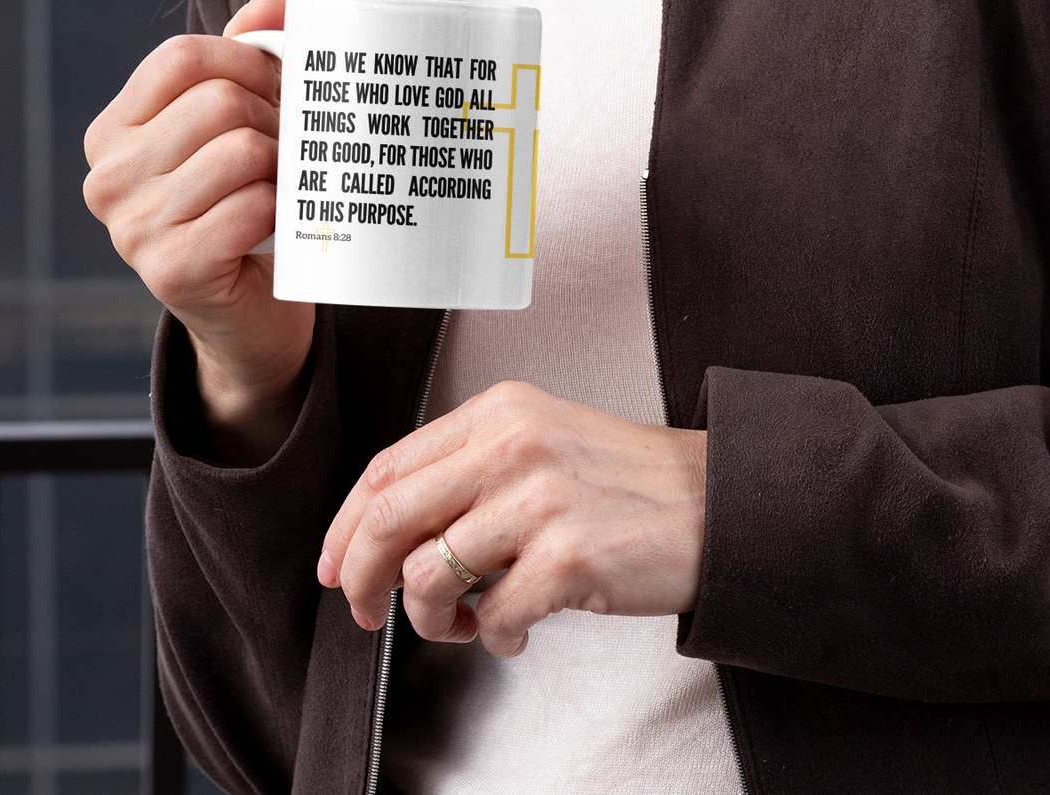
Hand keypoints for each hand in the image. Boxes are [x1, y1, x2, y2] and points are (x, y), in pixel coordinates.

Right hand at [83, 0, 314, 461]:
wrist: (252, 314)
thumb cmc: (245, 203)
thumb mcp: (242, 122)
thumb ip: (250, 55)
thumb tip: (273, 0)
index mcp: (114, 131)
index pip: (182, 55)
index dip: (249, 59)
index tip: (280, 87)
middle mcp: (108, 178)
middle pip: (220, 100)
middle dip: (276, 117)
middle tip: (294, 147)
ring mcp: (132, 229)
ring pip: (243, 150)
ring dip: (285, 166)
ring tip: (288, 184)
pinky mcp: (171, 271)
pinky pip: (253, 205)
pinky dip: (285, 210)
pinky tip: (283, 223)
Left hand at [317, 381, 706, 655]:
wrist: (715, 502)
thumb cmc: (626, 481)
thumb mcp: (540, 441)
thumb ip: (468, 467)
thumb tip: (387, 532)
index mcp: (500, 410)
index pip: (390, 467)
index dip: (346, 525)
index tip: (334, 564)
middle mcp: (515, 444)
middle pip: (390, 518)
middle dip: (362, 578)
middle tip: (367, 611)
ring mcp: (543, 499)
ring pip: (430, 575)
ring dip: (432, 620)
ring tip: (465, 622)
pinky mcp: (571, 556)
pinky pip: (495, 617)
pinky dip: (495, 638)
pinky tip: (517, 629)